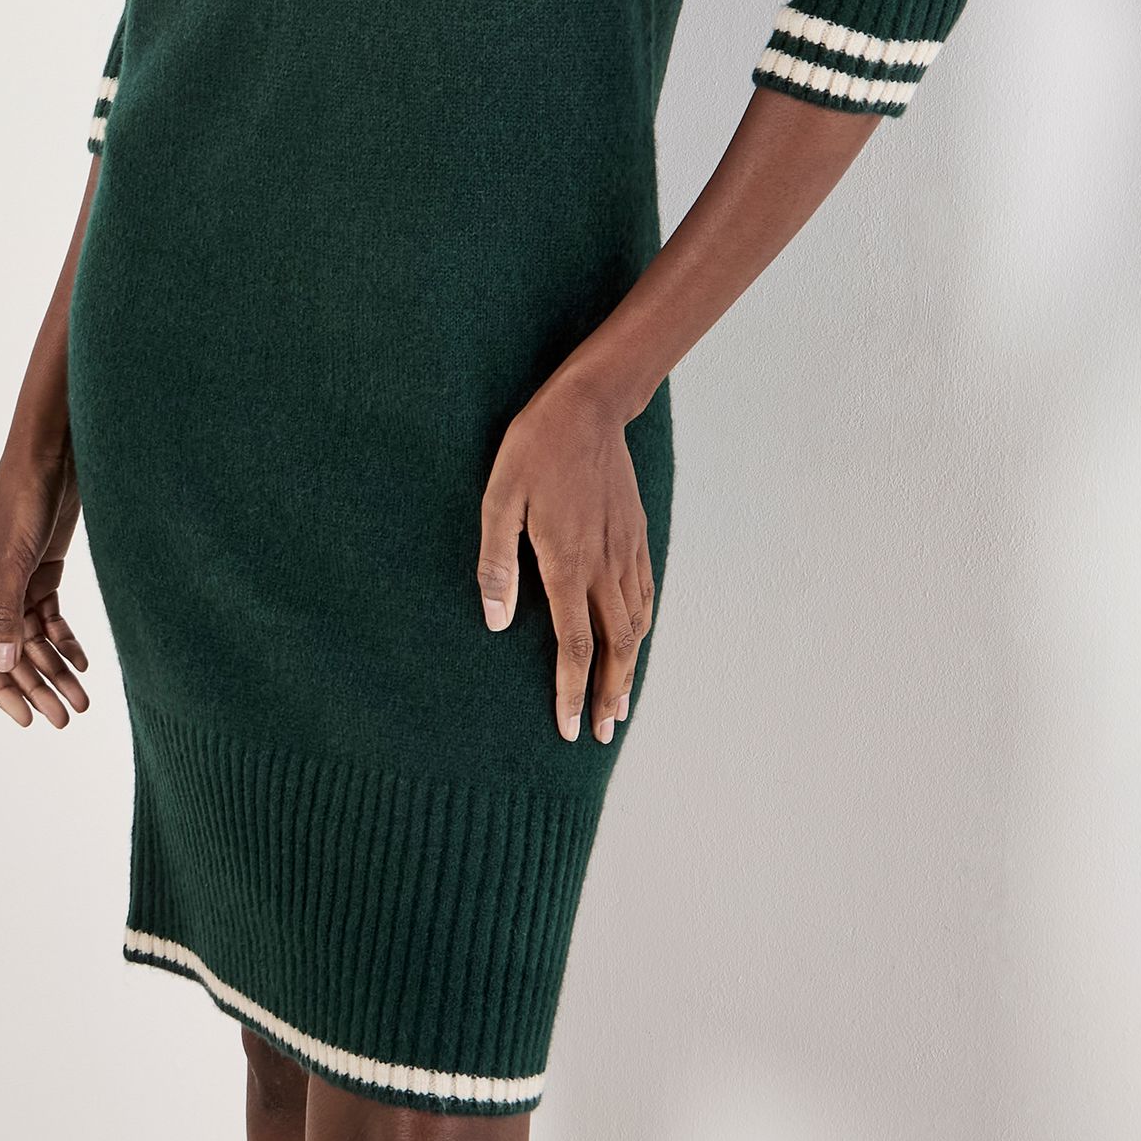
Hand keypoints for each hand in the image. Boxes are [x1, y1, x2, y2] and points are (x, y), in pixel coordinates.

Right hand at [0, 449, 92, 728]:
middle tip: (65, 718)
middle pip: (12, 652)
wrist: (51, 455)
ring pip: (36, 639)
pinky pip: (52, 618)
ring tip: (82, 701)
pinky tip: (84, 663)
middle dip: (36, 687)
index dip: (0, 689)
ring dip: (56, 669)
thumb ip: (8, 612)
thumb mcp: (13, 559)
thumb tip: (6, 665)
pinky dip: (66, 641)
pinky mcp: (43, 571)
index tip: (27, 718)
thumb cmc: (22, 499)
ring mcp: (18, 581)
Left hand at [477, 373, 652, 743]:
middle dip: (610, 695)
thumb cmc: (534, 450)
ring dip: (631, 669)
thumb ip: (498, 564)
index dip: (574, 692)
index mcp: (567, 564)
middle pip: (616, 647)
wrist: (589, 408)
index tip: (572, 729)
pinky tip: (637, 640)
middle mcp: (604, 566)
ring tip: (623, 702)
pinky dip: (643, 628)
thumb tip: (494, 624)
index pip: (575, 646)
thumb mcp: (499, 500)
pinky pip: (646, 594)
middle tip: (606, 732)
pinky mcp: (637, 534)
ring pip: (637, 625)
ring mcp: (626, 550)